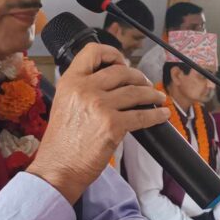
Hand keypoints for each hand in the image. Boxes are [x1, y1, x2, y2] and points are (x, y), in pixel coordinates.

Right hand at [29, 43, 168, 202]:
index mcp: (70, 82)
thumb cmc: (60, 143)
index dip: (113, 53)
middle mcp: (85, 89)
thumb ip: (81, 89)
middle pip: (122, 72)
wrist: (58, 168)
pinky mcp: (113, 125)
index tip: (122, 61)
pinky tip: (161, 115)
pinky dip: (155, 115)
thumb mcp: (63, 104)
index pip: (93, 51)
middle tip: (144, 84)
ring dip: (151, 94)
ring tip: (157, 98)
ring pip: (136, 92)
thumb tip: (109, 84)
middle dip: (138, 77)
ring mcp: (100, 106)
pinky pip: (141, 115)